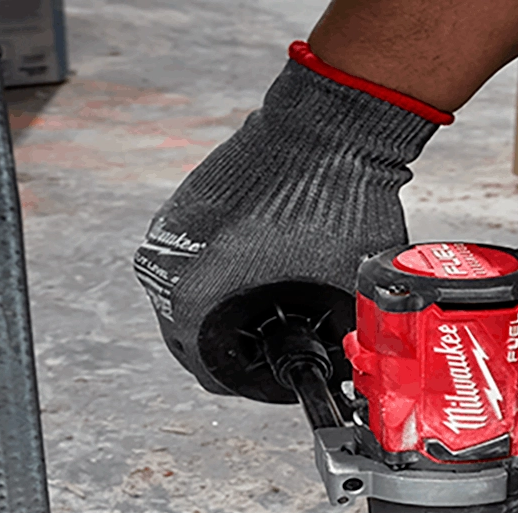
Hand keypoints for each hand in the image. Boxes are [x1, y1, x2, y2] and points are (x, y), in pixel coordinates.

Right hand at [134, 42, 449, 401]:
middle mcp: (167, 262)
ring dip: (231, 307)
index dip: (251, 382)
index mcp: (192, 294)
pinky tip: (267, 267)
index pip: (208, 370)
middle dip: (240, 345)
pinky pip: (197, 257)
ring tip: (278, 307)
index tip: (278, 377)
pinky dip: (226, 270)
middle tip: (284, 344)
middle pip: (194, 333)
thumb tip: (350, 365)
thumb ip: (341, 336)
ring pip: (193, 294)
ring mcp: (171, 227)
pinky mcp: (186, 200)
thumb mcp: (347, 288)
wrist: (330, 125)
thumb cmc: (336, 199)